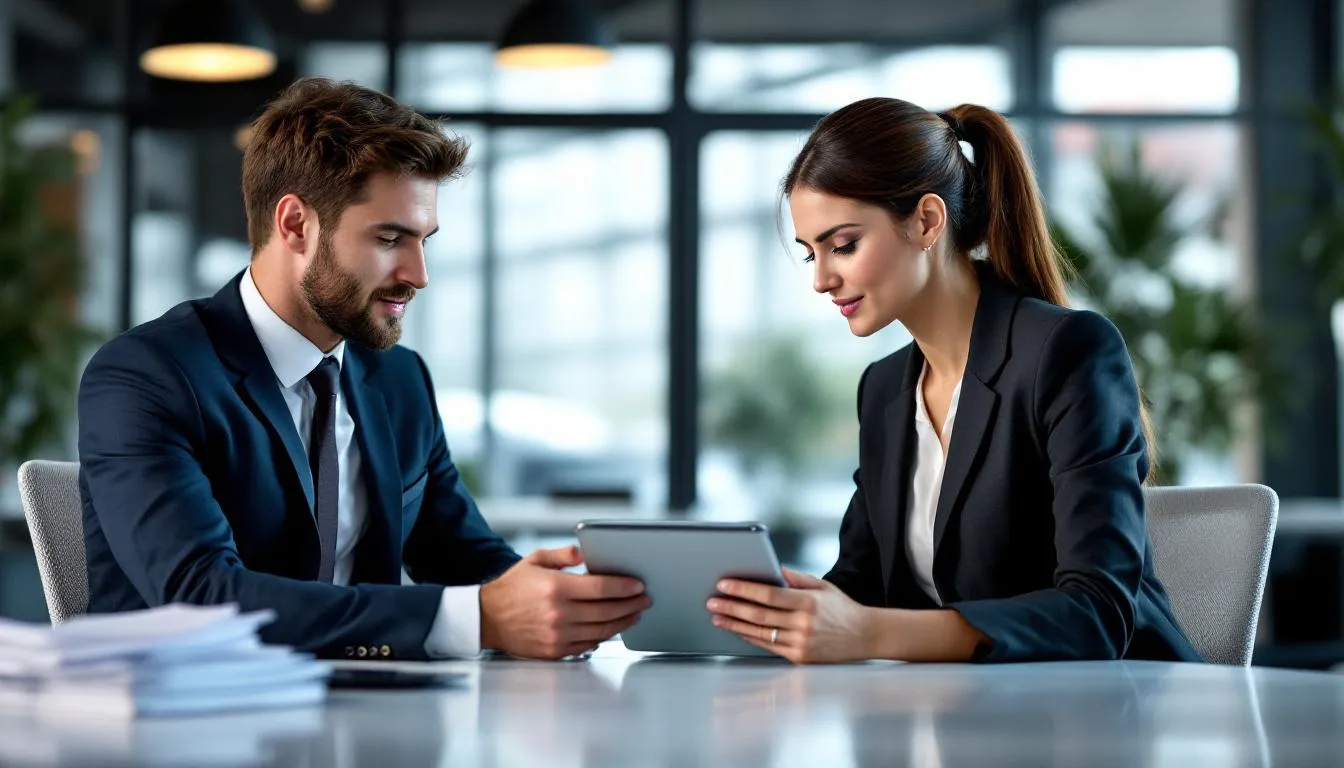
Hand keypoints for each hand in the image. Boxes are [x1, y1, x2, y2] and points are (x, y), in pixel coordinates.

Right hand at [480, 546, 650, 659]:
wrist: (486, 618)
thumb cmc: (511, 588)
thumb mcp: (535, 560)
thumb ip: (564, 554)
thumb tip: (587, 552)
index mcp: (556, 588)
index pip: (601, 588)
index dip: (624, 587)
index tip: (638, 585)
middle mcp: (558, 614)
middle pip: (607, 611)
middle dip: (631, 604)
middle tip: (644, 599)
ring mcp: (557, 635)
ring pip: (602, 630)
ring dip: (623, 622)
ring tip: (635, 613)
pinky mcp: (555, 651)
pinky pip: (588, 644)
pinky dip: (604, 636)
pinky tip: (612, 628)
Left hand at [706, 568, 871, 663]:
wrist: (865, 636)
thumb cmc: (841, 608)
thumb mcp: (821, 586)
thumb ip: (794, 577)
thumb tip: (769, 566)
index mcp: (808, 602)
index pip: (768, 594)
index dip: (743, 589)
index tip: (724, 584)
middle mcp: (804, 624)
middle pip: (759, 615)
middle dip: (731, 607)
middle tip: (712, 601)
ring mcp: (801, 643)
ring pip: (760, 633)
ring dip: (734, 624)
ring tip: (717, 616)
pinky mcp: (799, 657)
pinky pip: (768, 646)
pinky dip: (749, 637)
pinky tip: (736, 629)